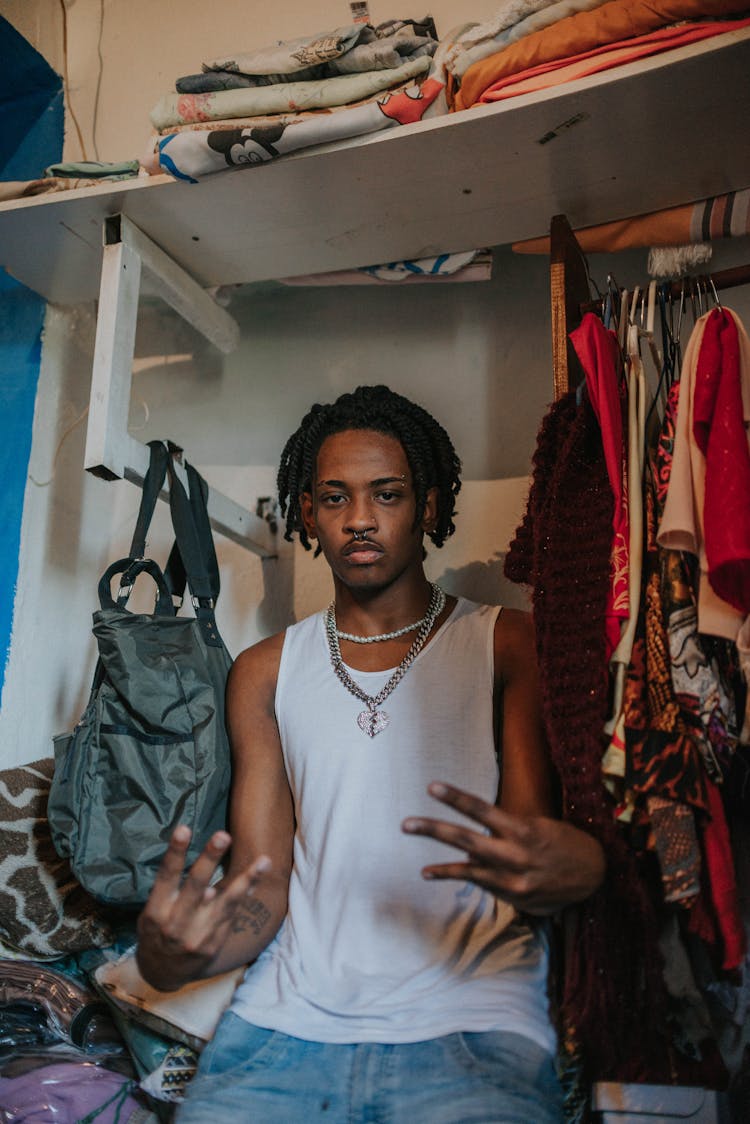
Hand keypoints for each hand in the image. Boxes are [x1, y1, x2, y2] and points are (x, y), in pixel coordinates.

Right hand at [136, 825, 270, 989]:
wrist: (161, 973)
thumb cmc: (156, 932)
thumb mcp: (151, 915)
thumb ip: (171, 896)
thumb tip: (205, 885)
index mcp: (156, 911)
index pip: (166, 876)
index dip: (175, 853)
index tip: (184, 829)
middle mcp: (177, 923)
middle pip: (196, 886)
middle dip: (210, 859)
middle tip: (223, 835)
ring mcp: (198, 935)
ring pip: (226, 903)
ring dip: (247, 879)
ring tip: (264, 861)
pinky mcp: (214, 944)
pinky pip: (233, 914)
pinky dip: (246, 893)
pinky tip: (257, 877)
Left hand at [402, 782, 604, 915]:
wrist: (595, 875)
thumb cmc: (563, 843)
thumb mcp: (540, 827)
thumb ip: (509, 831)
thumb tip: (479, 836)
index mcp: (523, 830)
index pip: (483, 811)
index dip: (457, 799)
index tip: (433, 788)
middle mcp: (515, 855)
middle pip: (467, 841)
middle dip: (435, 831)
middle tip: (406, 824)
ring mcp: (512, 879)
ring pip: (467, 866)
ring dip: (437, 857)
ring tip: (412, 838)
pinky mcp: (512, 896)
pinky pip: (476, 883)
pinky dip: (451, 874)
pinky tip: (429, 871)